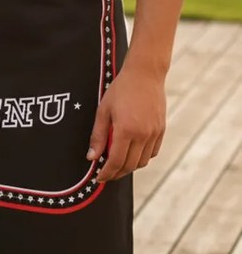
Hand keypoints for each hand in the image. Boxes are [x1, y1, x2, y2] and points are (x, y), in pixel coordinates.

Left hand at [87, 61, 166, 182]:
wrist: (145, 75)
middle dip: (117, 173)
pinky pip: (152, 152)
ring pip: (142, 161)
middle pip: (130, 165)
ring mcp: (154, 134)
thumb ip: (98, 136)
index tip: (99, 178)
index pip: (116, 161)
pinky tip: (132, 152)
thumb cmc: (121, 90)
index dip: (107, 173)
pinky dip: (142, 157)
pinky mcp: (161, 131)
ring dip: (130, 167)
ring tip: (118, 162)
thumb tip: (91, 157)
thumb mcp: (103, 110)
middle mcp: (143, 135)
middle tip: (106, 173)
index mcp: (126, 130)